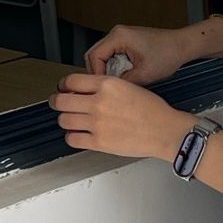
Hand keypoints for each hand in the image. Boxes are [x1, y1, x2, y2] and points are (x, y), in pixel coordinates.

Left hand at [50, 74, 190, 159]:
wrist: (165, 130)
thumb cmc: (152, 110)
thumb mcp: (128, 86)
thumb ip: (104, 86)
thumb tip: (84, 90)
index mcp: (107, 84)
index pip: (71, 81)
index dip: (63, 85)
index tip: (63, 88)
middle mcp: (99, 102)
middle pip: (61, 101)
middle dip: (57, 102)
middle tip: (59, 103)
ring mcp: (97, 123)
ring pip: (64, 120)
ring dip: (65, 119)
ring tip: (72, 120)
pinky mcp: (98, 142)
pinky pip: (72, 139)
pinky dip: (72, 136)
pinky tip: (79, 134)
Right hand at [86, 24, 195, 85]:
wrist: (182, 46)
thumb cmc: (168, 54)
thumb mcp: (145, 74)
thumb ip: (123, 82)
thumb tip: (109, 90)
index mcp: (119, 36)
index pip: (94, 56)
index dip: (96, 74)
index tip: (102, 87)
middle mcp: (117, 33)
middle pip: (94, 54)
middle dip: (99, 72)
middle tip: (106, 87)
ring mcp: (121, 36)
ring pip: (102, 56)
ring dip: (106, 70)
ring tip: (116, 83)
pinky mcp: (126, 42)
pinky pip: (111, 55)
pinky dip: (114, 66)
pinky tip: (123, 76)